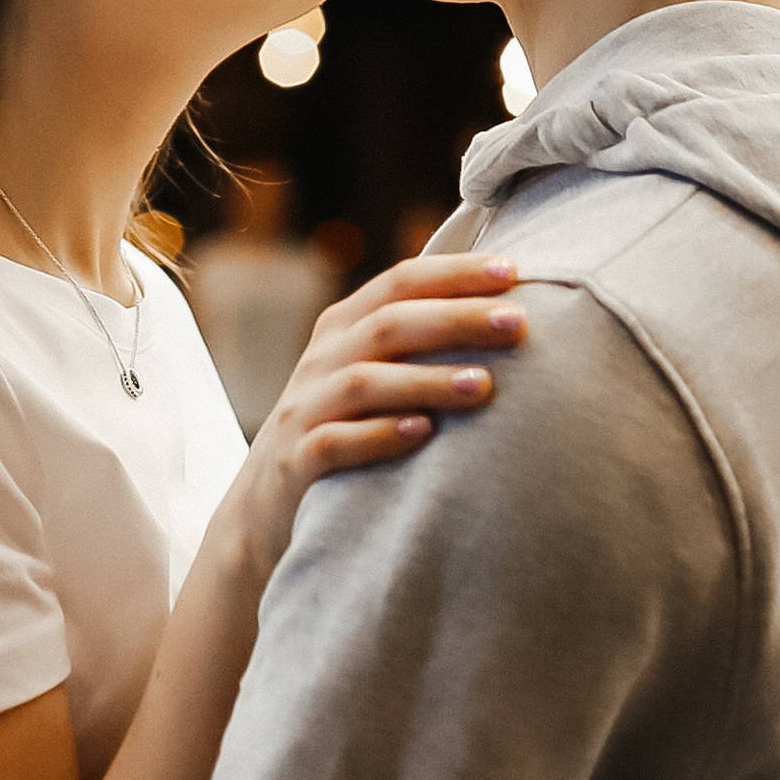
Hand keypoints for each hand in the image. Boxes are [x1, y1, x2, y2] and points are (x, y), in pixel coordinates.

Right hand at [217, 251, 525, 594]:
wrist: (262, 508)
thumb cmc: (342, 430)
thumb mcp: (369, 375)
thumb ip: (416, 345)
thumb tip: (509, 315)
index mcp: (343, 328)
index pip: (400, 283)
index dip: (454, 273)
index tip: (514, 271)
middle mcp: (322, 360)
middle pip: (388, 324)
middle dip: (455, 318)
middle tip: (517, 323)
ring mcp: (304, 410)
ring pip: (364, 382)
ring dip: (426, 380)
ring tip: (483, 386)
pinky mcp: (295, 463)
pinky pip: (334, 443)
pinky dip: (379, 435)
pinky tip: (423, 433)